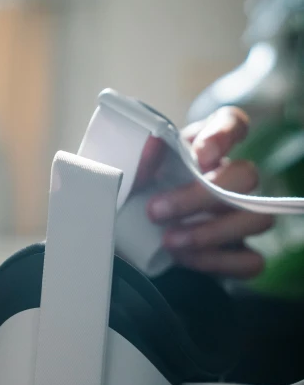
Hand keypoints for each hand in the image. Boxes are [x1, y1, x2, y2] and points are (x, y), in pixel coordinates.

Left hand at [140, 107, 273, 278]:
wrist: (127, 243)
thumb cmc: (134, 199)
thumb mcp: (131, 178)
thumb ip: (140, 160)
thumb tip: (152, 142)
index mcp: (205, 148)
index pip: (232, 123)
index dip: (224, 135)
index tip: (201, 154)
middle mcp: (230, 179)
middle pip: (246, 176)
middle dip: (201, 196)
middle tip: (156, 212)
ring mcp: (241, 217)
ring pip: (257, 219)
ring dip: (211, 233)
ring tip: (168, 242)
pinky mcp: (240, 253)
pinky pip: (250, 261)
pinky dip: (217, 261)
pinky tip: (185, 259)